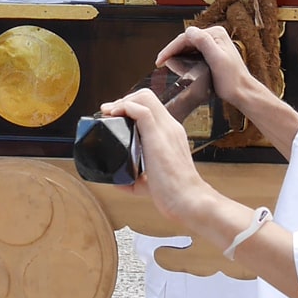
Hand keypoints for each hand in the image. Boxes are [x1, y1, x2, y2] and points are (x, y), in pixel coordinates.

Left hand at [102, 89, 212, 221]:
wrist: (188, 200)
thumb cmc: (174, 193)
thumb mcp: (151, 182)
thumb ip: (137, 178)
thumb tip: (119, 181)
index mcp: (170, 134)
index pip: (151, 107)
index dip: (130, 106)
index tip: (114, 115)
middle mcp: (170, 128)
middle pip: (146, 96)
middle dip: (123, 100)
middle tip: (109, 112)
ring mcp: (166, 130)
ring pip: (144, 98)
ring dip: (122, 101)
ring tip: (109, 112)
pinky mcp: (159, 137)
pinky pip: (142, 111)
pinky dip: (125, 108)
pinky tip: (114, 115)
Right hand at [156, 25, 256, 107]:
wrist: (242, 92)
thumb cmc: (232, 80)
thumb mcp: (217, 60)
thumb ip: (204, 43)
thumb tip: (190, 31)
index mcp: (216, 34)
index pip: (187, 37)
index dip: (171, 47)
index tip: (161, 58)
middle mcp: (215, 36)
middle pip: (186, 41)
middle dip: (172, 50)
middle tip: (160, 61)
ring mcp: (213, 44)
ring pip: (188, 46)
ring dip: (176, 54)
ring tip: (165, 62)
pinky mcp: (212, 53)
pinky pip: (193, 52)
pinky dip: (183, 57)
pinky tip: (177, 64)